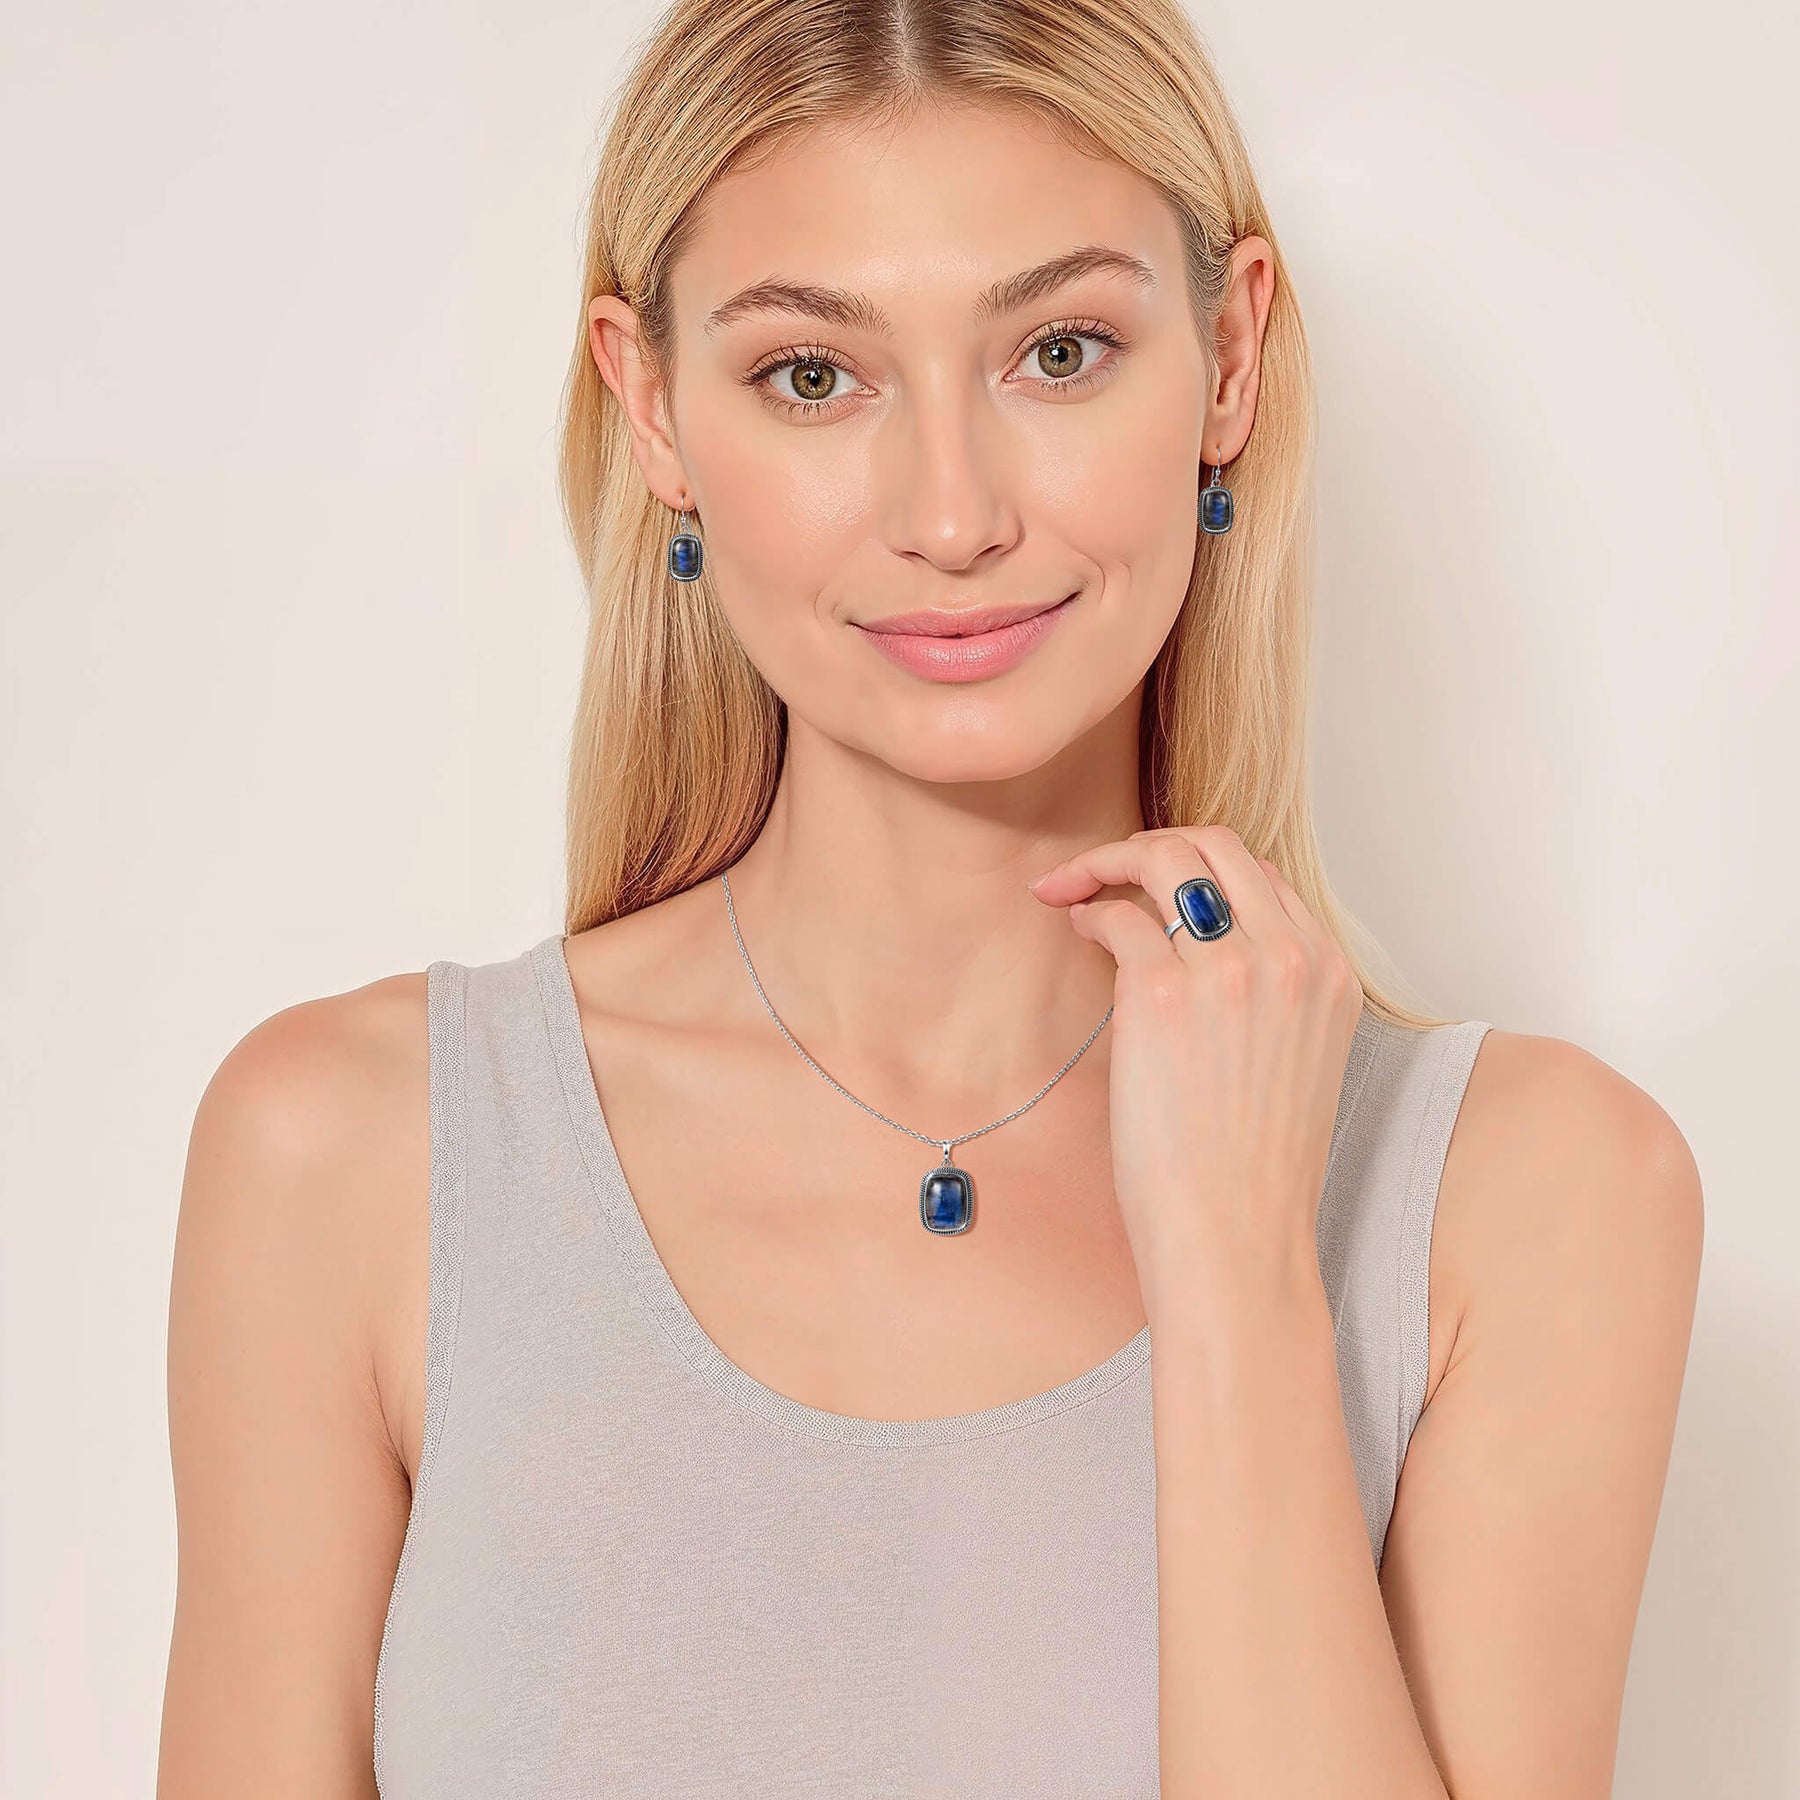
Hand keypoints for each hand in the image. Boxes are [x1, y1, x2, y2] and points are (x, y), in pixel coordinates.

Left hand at [1028, 825, 1363, 1315]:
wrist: (1236, 1237)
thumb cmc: (1252, 1166)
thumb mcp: (1295, 1058)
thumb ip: (1268, 989)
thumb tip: (1196, 937)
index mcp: (1330, 972)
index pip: (1260, 874)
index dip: (1197, 868)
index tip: (1152, 885)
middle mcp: (1289, 957)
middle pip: (1214, 844)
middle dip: (1148, 843)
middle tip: (1099, 869)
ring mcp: (1228, 970)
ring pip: (1164, 858)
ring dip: (1106, 862)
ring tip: (1070, 886)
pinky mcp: (1163, 995)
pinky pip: (1117, 918)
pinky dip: (1089, 912)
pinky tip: (1076, 929)